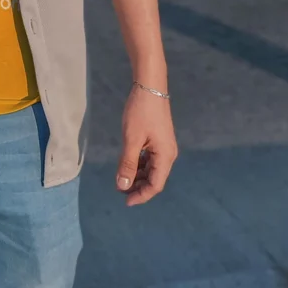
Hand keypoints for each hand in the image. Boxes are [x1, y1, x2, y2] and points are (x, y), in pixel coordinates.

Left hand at [116, 84, 177, 206]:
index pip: (155, 185)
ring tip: (121, 179)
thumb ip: (128, 163)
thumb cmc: (141, 112)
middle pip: (154, 178)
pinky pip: (150, 158)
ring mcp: (163, 146)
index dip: (141, 195)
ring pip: (151, 168)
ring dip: (137, 176)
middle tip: (119, 190)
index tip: (125, 201)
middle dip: (138, 187)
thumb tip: (123, 185)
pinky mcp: (158, 138)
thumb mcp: (132, 139)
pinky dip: (139, 164)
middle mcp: (168, 154)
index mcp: (165, 156)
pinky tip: (128, 164)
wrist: (150, 86)